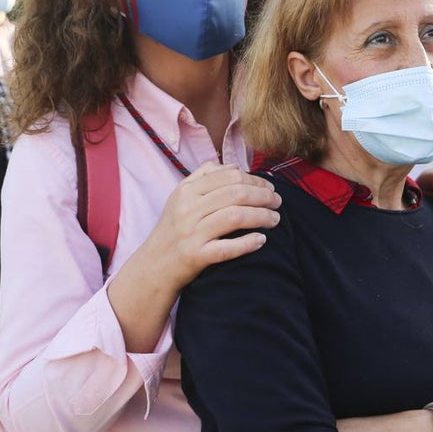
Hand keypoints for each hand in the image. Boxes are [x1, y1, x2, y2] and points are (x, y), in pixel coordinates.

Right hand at [142, 162, 281, 290]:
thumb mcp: (180, 197)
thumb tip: (234, 165)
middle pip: (235, 194)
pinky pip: (226, 248)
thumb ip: (204, 176)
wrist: (154, 265)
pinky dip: (247, 243)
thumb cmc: (174, 229)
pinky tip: (261, 240)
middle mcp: (188, 209)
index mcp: (187, 191)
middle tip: (278, 202)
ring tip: (275, 219)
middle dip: (263, 196)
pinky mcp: (195, 256)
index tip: (269, 188)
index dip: (255, 181)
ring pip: (234, 217)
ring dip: (261, 217)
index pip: (229, 177)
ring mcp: (191, 233)